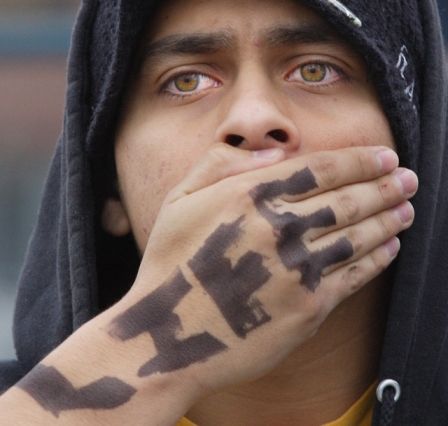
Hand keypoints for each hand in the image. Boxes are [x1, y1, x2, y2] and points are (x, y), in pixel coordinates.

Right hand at [113, 144, 416, 398]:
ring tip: (407, 208)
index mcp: (249, 196)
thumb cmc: (170, 263)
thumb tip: (271, 154)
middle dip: (385, 186)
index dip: (359, 160)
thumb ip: (219, 164)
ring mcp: (298, 270)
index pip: (321, 169)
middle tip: (409, 178)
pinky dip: (377, 258)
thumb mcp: (178, 200)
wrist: (169, 335)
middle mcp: (280, 228)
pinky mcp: (308, 308)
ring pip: (358, 236)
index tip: (386, 156)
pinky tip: (390, 246)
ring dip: (388, 219)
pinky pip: (353, 275)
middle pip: (348, 200)